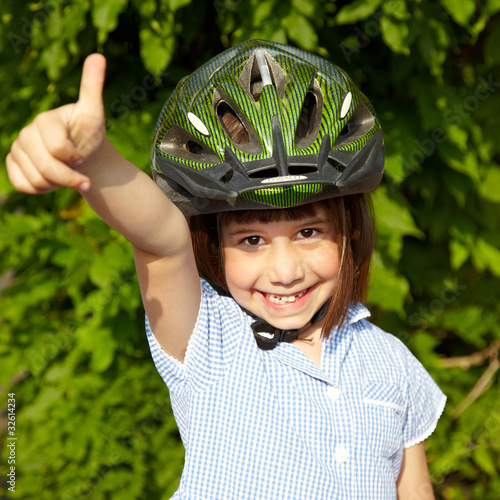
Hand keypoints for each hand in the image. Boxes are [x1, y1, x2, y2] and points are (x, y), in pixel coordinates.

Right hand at [6, 53, 106, 193]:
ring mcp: (17, 149)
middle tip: (83, 178)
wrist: (83, 156)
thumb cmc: (89, 135)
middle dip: (70, 178)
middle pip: (47, 167)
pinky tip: (53, 181)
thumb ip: (92, 87)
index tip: (83, 156)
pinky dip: (42, 189)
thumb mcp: (94, 113)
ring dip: (58, 184)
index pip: (58, 148)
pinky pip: (24, 185)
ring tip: (68, 175)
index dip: (74, 157)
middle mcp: (26, 133)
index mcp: (45, 120)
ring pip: (36, 179)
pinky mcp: (13, 165)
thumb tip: (98, 56)